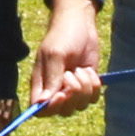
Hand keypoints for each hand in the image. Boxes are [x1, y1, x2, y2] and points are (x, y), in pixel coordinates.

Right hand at [32, 0, 107, 114]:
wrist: (81, 24)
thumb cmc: (62, 36)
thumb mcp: (55, 55)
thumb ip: (51, 78)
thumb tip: (42, 102)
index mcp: (41, 84)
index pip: (40, 110)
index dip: (51, 108)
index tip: (62, 94)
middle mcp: (55, 90)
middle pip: (63, 111)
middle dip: (73, 94)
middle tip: (73, 73)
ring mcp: (72, 90)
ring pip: (80, 106)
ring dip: (85, 87)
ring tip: (80, 68)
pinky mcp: (87, 87)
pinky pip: (93, 99)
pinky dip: (94, 85)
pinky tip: (89, 70)